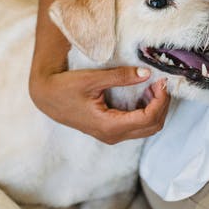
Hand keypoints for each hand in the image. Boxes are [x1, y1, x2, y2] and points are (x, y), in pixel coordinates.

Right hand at [29, 66, 169, 143]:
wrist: (46, 98)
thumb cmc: (65, 88)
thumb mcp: (92, 79)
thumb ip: (120, 77)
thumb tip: (146, 74)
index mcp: (110, 126)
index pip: (149, 118)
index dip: (161, 100)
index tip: (162, 81)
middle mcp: (113, 135)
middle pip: (152, 126)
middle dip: (162, 105)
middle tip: (161, 82)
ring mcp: (112, 135)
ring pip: (146, 128)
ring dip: (155, 108)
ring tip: (154, 86)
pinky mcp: (110, 130)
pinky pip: (136, 125)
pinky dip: (146, 111)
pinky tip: (144, 94)